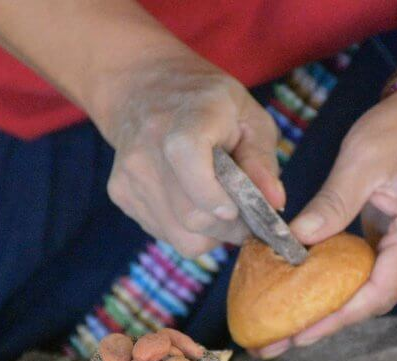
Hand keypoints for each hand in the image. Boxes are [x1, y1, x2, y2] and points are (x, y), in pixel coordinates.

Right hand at [94, 55, 283, 256]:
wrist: (142, 88)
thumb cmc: (208, 104)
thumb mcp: (247, 116)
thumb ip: (262, 160)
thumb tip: (275, 203)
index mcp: (187, 118)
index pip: (188, 159)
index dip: (215, 196)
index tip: (236, 208)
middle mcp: (149, 146)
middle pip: (192, 216)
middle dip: (229, 228)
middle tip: (245, 216)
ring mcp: (130, 173)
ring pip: (181, 236)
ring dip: (211, 234)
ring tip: (221, 209)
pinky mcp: (120, 193)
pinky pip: (165, 234)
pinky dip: (188, 230)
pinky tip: (193, 203)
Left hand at [256, 85, 396, 357]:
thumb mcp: (362, 160)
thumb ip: (331, 204)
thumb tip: (295, 243)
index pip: (378, 292)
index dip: (337, 318)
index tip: (300, 335)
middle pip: (375, 302)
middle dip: (326, 323)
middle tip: (278, 342)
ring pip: (374, 294)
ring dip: (333, 311)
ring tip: (286, 328)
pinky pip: (376, 278)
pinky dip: (343, 289)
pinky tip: (309, 298)